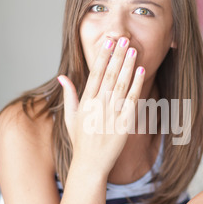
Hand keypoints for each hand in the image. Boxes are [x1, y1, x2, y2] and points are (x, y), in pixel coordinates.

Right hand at [57, 37, 144, 174]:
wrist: (90, 164)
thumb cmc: (80, 141)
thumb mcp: (70, 118)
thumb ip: (69, 95)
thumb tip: (62, 76)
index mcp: (85, 102)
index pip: (95, 74)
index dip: (102, 57)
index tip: (108, 43)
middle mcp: (98, 106)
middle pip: (109, 75)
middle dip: (117, 56)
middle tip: (124, 39)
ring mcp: (111, 114)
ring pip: (121, 84)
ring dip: (127, 66)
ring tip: (133, 50)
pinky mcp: (124, 124)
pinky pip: (132, 100)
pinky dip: (136, 85)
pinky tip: (140, 71)